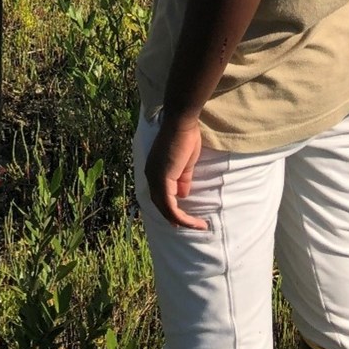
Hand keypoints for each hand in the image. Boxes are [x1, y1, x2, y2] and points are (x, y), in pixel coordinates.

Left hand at [144, 114, 206, 228]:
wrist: (181, 123)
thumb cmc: (185, 137)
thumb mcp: (185, 164)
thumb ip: (182, 179)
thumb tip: (182, 195)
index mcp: (154, 170)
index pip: (160, 195)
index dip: (171, 209)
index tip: (186, 218)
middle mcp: (150, 176)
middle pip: (161, 205)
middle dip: (175, 218)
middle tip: (191, 226)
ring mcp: (155, 178)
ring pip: (165, 209)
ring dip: (182, 221)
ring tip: (198, 226)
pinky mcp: (162, 180)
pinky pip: (171, 207)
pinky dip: (182, 217)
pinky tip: (194, 221)